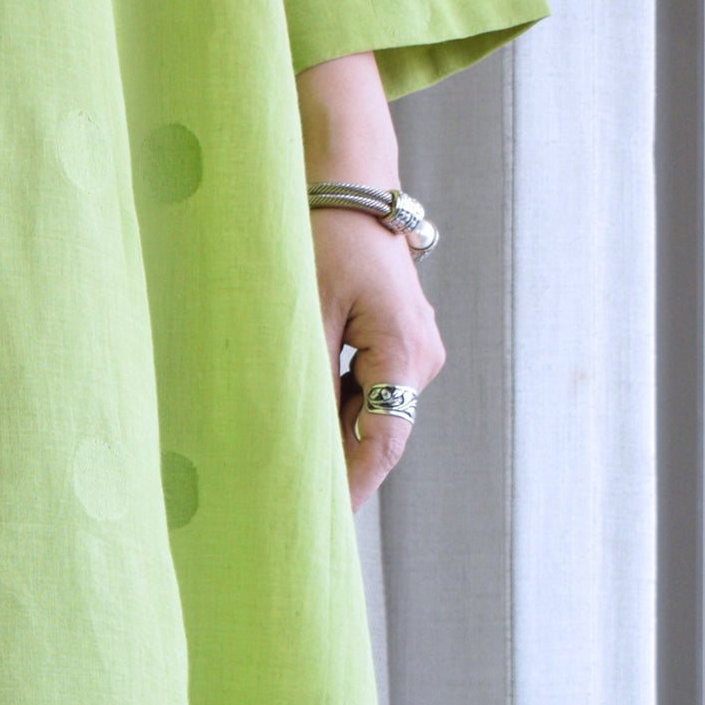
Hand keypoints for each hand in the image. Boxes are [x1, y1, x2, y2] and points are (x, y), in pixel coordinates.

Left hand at [308, 207, 444, 512]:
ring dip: (330, 439)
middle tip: (292, 510)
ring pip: (370, 414)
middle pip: (379, 432)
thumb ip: (307, 380)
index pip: (384, 440)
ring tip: (285, 473)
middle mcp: (420, 355)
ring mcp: (412, 348)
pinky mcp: (395, 340)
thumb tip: (294, 444)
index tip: (323, 523)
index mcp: (405, 350)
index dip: (353, 486)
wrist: (346, 181)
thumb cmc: (322, 235)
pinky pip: (365, 390)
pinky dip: (333, 410)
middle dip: (337, 468)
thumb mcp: (306, 311)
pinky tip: (295, 424)